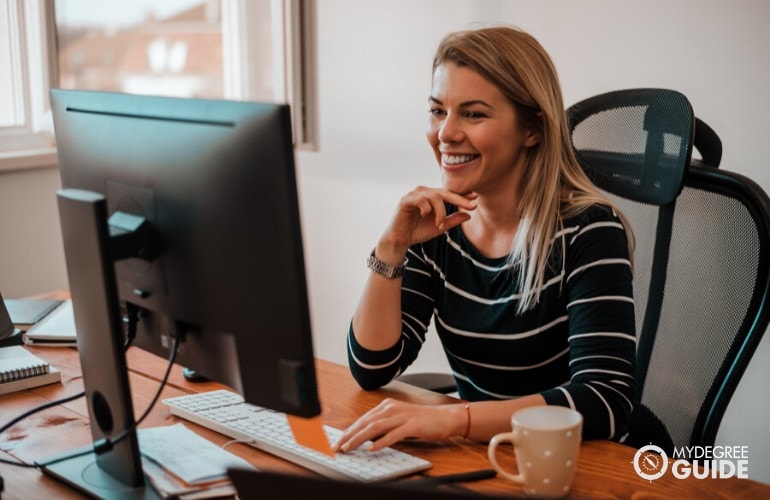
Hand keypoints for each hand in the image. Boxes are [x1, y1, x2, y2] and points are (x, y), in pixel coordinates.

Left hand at [332, 399, 464, 452]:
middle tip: (339, 447)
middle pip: (366, 422)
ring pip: (375, 427)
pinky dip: (381, 442)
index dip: (350, 430)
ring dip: (360, 439)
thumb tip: (366, 438)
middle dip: (350, 435)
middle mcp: (392, 408)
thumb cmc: (421, 421)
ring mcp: (402, 416)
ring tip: (349, 447)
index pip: (363, 419)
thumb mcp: (398, 420)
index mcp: (387, 406)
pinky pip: (393, 434)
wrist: (444, 418)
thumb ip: (383, 426)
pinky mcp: (412, 425)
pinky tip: (372, 448)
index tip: (339, 441)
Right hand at [380, 187, 476, 255]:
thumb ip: (452, 221)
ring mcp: (414, 194)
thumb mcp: (439, 227)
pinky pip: (421, 200)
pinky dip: (427, 209)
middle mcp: (423, 192)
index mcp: (431, 196)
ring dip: (441, 212)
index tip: (475, 198)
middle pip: (444, 192)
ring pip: (435, 196)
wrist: (400, 240)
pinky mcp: (406, 200)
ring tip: (439, 224)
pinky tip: (425, 216)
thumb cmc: (418, 232)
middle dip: (459, 199)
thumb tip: (469, 216)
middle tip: (471, 206)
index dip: (461, 195)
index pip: (448, 193)